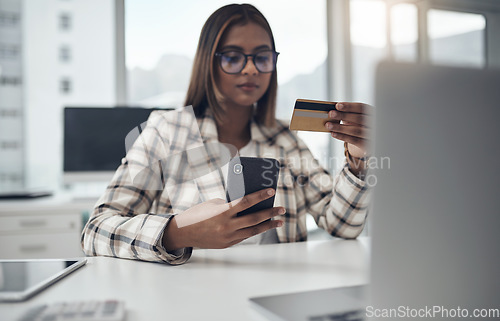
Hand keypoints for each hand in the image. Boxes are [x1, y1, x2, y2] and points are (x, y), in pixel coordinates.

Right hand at [162, 188, 284, 249]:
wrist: (183, 233)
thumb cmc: (198, 214)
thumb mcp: (213, 204)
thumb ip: (230, 205)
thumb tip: (249, 205)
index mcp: (222, 212)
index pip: (246, 202)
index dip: (260, 196)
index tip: (272, 191)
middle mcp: (227, 226)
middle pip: (254, 219)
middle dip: (270, 213)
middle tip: (282, 209)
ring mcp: (228, 237)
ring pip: (253, 231)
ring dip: (267, 225)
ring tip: (278, 221)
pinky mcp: (227, 244)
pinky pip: (244, 236)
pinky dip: (254, 230)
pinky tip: (262, 226)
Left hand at [324, 102, 372, 157]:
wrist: (369, 139)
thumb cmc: (360, 124)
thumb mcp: (357, 116)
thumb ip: (348, 113)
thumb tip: (333, 111)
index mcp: (372, 112)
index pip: (361, 107)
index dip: (349, 106)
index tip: (337, 105)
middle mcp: (374, 122)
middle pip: (359, 118)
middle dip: (343, 116)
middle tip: (331, 114)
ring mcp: (372, 134)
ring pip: (355, 130)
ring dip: (340, 127)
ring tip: (328, 125)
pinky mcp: (367, 144)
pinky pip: (354, 140)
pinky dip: (342, 136)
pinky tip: (333, 133)